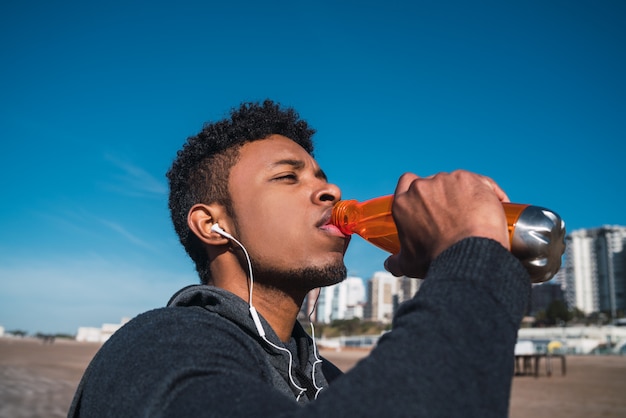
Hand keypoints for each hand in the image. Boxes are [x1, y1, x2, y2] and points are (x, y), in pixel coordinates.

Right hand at [384, 170, 509, 277]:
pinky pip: (482, 183)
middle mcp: (422, 187)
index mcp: (403, 203)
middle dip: (442, 195)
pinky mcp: (471, 179)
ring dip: (464, 194)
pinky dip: (489, 193)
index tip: (427, 202)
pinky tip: (495, 207)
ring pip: (457, 182)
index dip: (417, 190)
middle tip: (453, 214)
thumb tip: (391, 264)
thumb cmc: (437, 260)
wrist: (467, 255)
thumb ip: (396, 261)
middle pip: (432, 183)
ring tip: (475, 215)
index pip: (406, 183)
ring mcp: (447, 181)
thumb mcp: (408, 264)